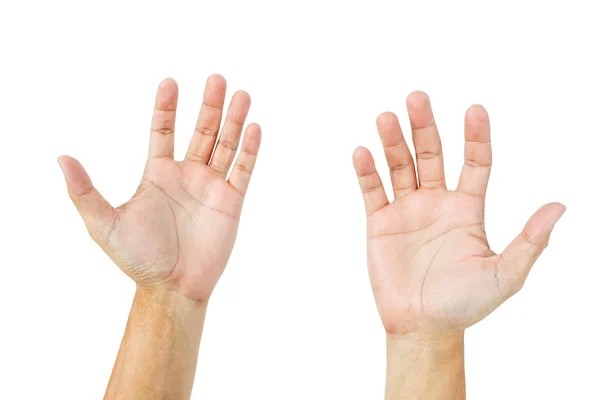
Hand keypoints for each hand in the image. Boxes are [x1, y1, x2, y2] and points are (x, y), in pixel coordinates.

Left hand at [59, 76, 260, 300]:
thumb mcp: (103, 223)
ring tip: (241, 94)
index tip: (169, 82)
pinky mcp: (232, 202)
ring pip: (226, 145)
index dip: (166, 107)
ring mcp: (211, 187)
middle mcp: (187, 175)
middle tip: (216, 78)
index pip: (163, 131)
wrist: (172, 288)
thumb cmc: (138, 258)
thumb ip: (84, 191)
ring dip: (233, 120)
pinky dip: (250, 150)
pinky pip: (243, 171)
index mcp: (158, 174)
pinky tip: (254, 128)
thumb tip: (61, 158)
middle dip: (209, 105)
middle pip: (201, 131)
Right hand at [352, 91, 564, 333]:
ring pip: (399, 166)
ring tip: (386, 117)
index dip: (475, 136)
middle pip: (430, 154)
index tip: (475, 109)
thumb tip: (560, 206)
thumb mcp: (505, 275)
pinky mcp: (379, 222)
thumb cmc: (465, 304)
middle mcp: (436, 202)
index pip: (474, 163)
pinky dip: (366, 171)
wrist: (422, 326)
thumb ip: (530, 242)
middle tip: (417, 96)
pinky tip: (362, 152)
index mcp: (467, 209)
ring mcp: (406, 210)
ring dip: (392, 141)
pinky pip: (372, 191)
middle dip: (424, 125)